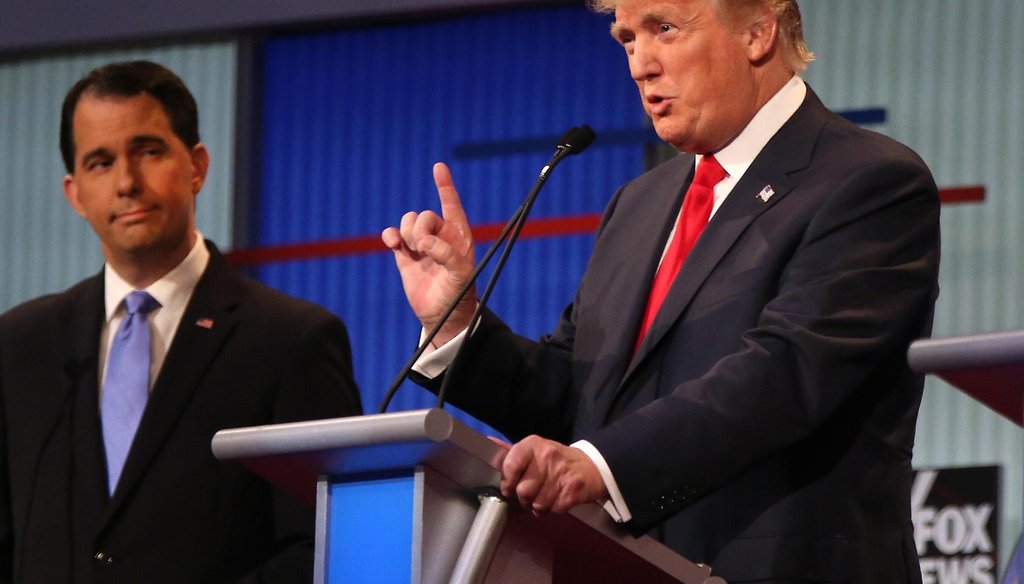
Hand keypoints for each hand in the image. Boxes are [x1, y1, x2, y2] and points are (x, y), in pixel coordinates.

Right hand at [381, 163, 476, 344]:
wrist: (441, 314)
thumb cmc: (458, 294)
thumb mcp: (460, 274)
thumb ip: (446, 254)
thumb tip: (424, 242)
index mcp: (458, 235)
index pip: (451, 204)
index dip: (445, 186)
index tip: (439, 167)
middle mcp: (440, 235)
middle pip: (424, 215)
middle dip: (420, 228)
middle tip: (423, 249)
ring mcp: (421, 244)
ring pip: (408, 222)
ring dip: (407, 233)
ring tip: (414, 252)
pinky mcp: (405, 254)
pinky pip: (393, 235)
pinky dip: (390, 236)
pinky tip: (392, 244)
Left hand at [499, 435, 607, 514]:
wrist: (592, 467)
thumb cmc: (557, 460)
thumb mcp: (535, 450)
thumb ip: (511, 451)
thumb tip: (488, 441)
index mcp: (534, 445)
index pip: (510, 465)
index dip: (507, 482)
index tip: (510, 486)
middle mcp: (547, 456)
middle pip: (522, 491)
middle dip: (524, 498)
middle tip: (531, 494)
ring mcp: (561, 474)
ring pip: (537, 504)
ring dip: (538, 506)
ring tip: (544, 496)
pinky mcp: (572, 491)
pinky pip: (552, 510)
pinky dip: (552, 509)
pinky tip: (556, 499)